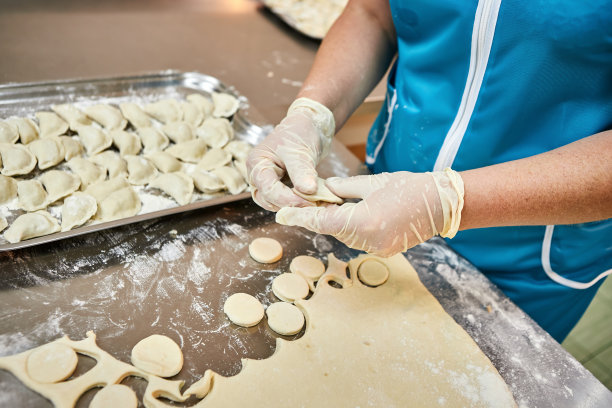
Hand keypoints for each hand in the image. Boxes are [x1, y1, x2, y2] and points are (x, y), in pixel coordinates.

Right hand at [246, 98, 334, 210]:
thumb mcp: (300, 151)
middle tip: (312, 206)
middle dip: (289, 204)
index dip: (287, 199)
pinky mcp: (280, 185)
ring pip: (274, 203)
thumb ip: (302, 171)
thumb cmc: (300, 132)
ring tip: (314, 204)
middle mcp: (258, 174)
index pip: (267, 188)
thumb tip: (308, 191)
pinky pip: (285, 199)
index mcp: (257, 163)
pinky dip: (297, 202)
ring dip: (292, 206)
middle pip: (267, 199)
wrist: (309, 126)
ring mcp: (268, 181)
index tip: (308, 202)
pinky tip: (313, 202)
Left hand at [275, 169, 463, 256]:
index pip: (321, 221)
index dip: (300, 217)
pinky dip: (351, 227)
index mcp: (363, 221)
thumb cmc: (410, 188)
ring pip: (344, 234)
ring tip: (333, 204)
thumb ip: (344, 188)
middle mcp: (367, 240)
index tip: (281, 215)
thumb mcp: (372, 182)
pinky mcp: (384, 251)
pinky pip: (358, 239)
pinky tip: (353, 213)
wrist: (443, 205)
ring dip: (336, 221)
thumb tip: (323, 189)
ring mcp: (376, 249)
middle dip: (319, 215)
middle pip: (331, 228)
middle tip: (306, 201)